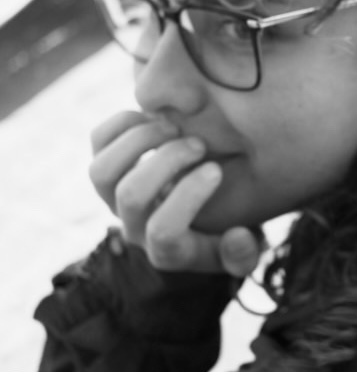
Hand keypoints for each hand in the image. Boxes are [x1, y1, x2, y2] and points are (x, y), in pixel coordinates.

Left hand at [89, 111, 260, 275]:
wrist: (194, 213)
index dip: (188, 196)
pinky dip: (124, 123)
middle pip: (131, 195)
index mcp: (166, 250)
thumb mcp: (243, 249)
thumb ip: (244, 254)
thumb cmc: (224, 229)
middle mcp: (133, 226)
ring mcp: (113, 198)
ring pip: (101, 171)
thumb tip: (237, 237)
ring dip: (139, 141)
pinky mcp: (106, 167)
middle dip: (166, 161)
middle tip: (199, 144)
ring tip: (174, 127)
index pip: (164, 231)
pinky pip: (98, 142)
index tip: (216, 170)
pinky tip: (157, 117)